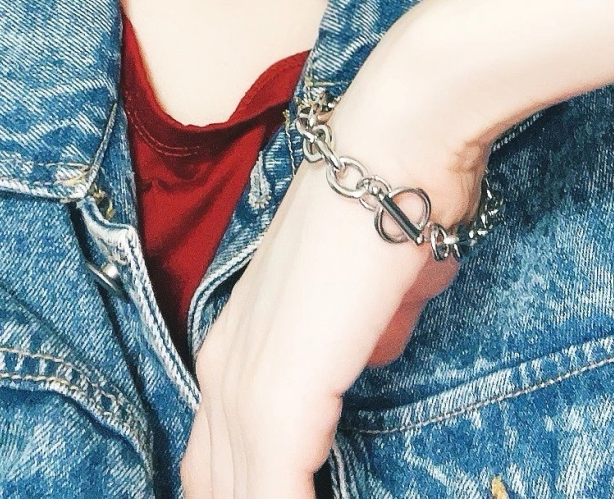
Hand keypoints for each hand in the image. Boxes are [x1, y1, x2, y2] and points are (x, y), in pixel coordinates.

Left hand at [179, 78, 486, 498]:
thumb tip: (376, 345)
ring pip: (241, 492)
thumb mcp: (376, 287)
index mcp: (240, 340)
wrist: (396, 148)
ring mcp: (244, 382)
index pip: (223, 453)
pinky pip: (277, 493)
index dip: (253, 488)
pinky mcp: (278, 397)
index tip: (288, 489)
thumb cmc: (396, 202)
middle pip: (217, 481)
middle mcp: (224, 364)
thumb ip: (365, 330)